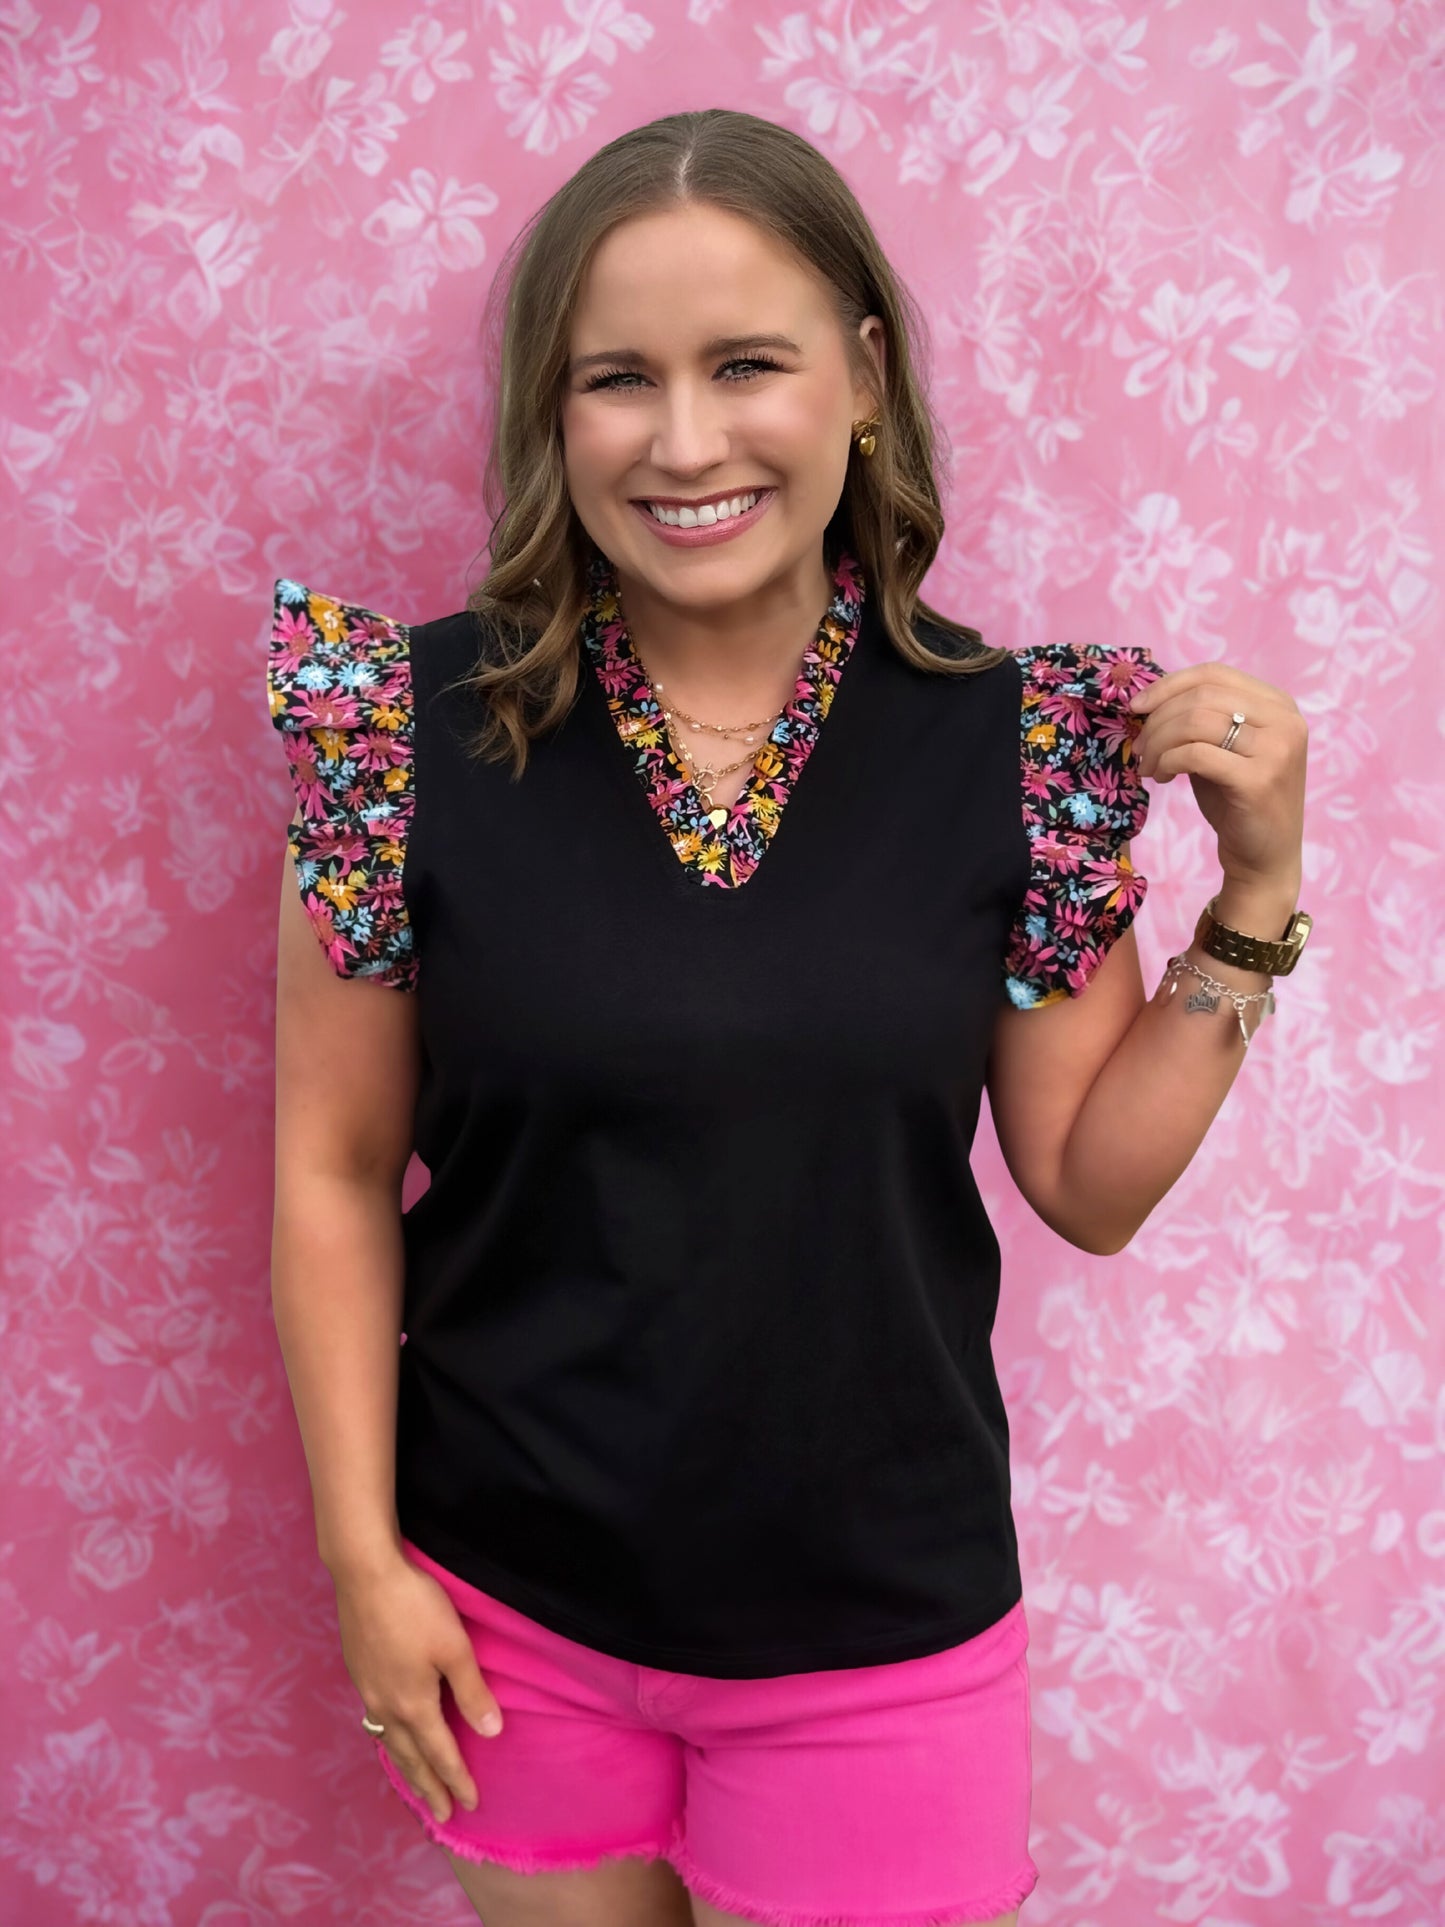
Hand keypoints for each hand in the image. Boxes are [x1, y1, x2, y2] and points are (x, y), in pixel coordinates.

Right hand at [333, 1551, 504, 1825]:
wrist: (364, 1574)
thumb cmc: (416, 1607)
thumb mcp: (454, 1647)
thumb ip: (472, 1691)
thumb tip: (491, 1733)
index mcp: (413, 1704)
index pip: (440, 1752)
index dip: (457, 1779)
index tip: (470, 1804)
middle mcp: (386, 1706)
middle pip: (409, 1757)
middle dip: (427, 1787)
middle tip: (440, 1814)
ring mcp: (367, 1690)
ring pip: (388, 1742)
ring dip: (405, 1767)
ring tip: (415, 1785)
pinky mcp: (358, 1671)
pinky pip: (375, 1722)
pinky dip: (388, 1741)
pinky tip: (390, 1734)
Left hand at [1128, 663, 1307, 893]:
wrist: (1264, 857)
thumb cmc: (1237, 801)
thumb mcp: (1222, 749)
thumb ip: (1200, 720)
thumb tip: (1148, 700)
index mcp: (1278, 705)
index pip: (1214, 674)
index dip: (1169, 685)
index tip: (1137, 707)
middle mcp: (1286, 721)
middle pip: (1202, 696)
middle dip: (1159, 719)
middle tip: (1140, 747)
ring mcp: (1277, 749)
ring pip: (1196, 722)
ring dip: (1159, 742)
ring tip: (1149, 766)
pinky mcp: (1259, 780)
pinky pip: (1196, 754)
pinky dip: (1168, 761)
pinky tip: (1162, 777)